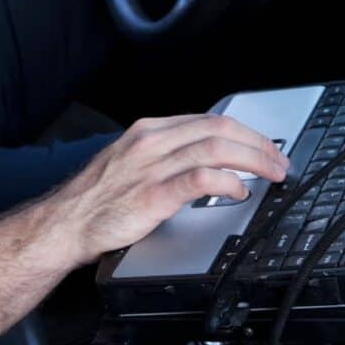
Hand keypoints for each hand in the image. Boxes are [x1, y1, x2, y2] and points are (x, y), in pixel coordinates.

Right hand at [37, 114, 290, 265]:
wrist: (64, 224)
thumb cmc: (96, 199)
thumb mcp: (131, 162)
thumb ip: (165, 157)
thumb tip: (205, 161)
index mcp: (149, 131)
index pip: (209, 120)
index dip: (245, 132)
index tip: (264, 146)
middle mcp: (152, 141)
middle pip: (219, 129)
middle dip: (258, 143)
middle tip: (280, 160)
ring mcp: (152, 166)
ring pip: (216, 148)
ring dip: (254, 159)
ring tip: (273, 174)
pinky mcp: (152, 194)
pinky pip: (200, 180)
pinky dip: (228, 181)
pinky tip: (240, 190)